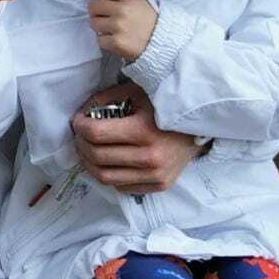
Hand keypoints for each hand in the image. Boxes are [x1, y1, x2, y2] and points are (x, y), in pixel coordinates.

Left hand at [72, 83, 197, 193]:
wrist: (200, 128)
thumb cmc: (165, 106)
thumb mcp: (136, 92)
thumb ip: (106, 99)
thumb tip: (83, 112)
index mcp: (144, 130)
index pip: (96, 134)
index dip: (80, 126)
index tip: (78, 121)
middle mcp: (150, 156)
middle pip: (96, 157)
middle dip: (80, 144)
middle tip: (80, 135)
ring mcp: (155, 174)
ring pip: (104, 177)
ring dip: (89, 163)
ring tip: (88, 150)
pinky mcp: (159, 185)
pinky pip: (121, 186)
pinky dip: (109, 174)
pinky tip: (109, 161)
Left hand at [88, 0, 156, 61]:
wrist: (162, 42)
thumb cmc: (150, 21)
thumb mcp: (141, 1)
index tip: (106, 1)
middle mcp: (122, 10)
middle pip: (94, 6)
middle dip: (96, 10)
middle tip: (102, 15)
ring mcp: (118, 26)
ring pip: (94, 23)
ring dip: (100, 26)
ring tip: (110, 28)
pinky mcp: (116, 42)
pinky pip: (99, 39)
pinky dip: (105, 40)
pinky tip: (115, 38)